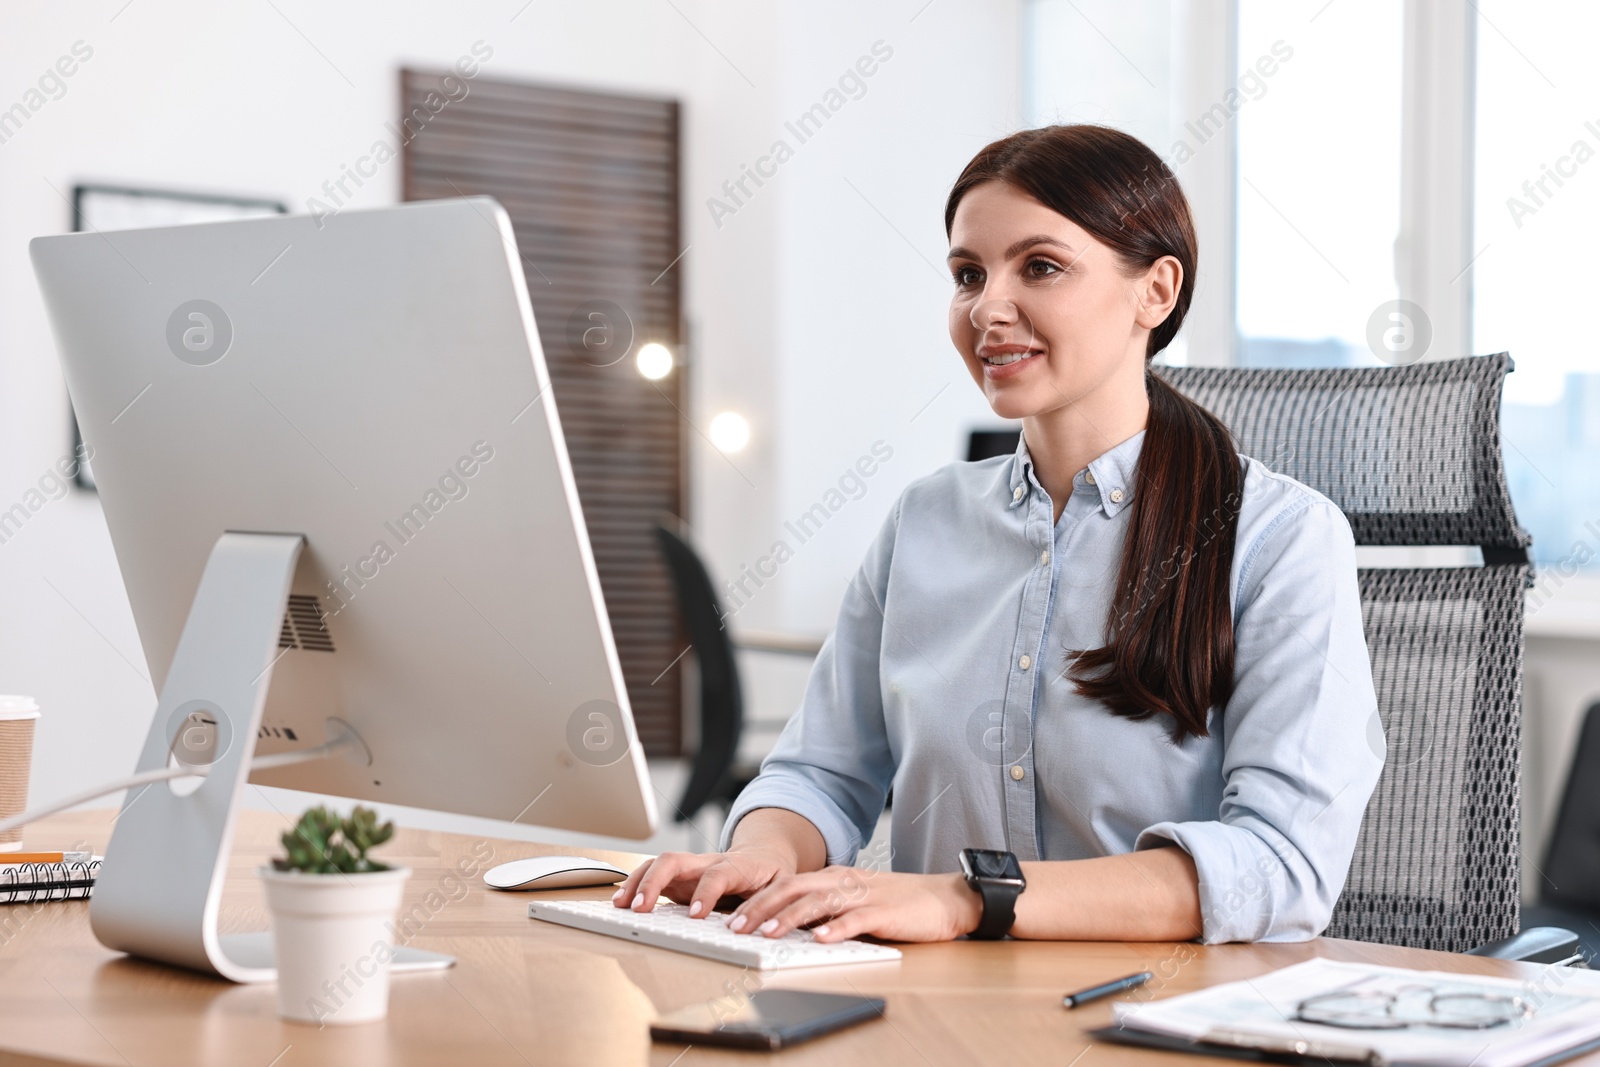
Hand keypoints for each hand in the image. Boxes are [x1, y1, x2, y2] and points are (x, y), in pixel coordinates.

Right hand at [613, 846, 794, 918]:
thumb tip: (749, 927)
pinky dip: (635, 886)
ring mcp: (690, 869)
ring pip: (659, 864)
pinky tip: (622, 902)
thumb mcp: (781, 889)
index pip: (717, 874)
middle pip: (675, 861)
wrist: (764, 857)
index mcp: (736, 866)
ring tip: (621, 906)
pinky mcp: (679, 878)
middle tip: (640, 908)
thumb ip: (767, 906)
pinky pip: (652, 875)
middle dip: (653, 882)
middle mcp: (707, 863)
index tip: (695, 914)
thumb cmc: (771, 876)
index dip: (705, 892)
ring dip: (638, 883)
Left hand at [726, 867, 982, 943]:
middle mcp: (844, 882)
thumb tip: (790, 924)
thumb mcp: (856, 900)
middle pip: (794, 889)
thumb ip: (826, 908)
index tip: (732, 916)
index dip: (757, 899)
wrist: (945, 898)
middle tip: (736, 926)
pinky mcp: (884, 913)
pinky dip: (836, 929)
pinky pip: (856, 920)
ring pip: (819, 903)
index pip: (787, 884)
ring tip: (767, 932)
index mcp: (835, 878)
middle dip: (761, 906)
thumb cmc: (899, 904)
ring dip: (790, 917)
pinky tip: (820, 939)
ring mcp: (864, 896)